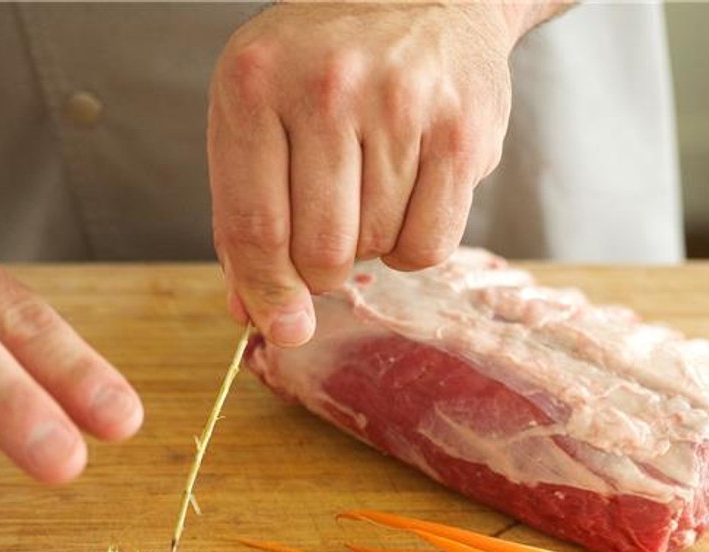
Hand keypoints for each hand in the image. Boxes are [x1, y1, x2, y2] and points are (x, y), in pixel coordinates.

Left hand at [208, 2, 530, 346]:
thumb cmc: (325, 64)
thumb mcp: (258, 114)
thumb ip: (245, 216)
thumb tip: (253, 316)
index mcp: (255, 83)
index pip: (254, 228)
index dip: (267, 295)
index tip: (282, 329)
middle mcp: (327, 87)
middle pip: (320, 252)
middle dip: (323, 269)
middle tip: (329, 239)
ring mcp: (400, 104)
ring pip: (376, 250)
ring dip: (371, 246)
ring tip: (371, 189)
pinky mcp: (462, 130)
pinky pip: (431, 245)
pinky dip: (415, 244)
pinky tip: (409, 195)